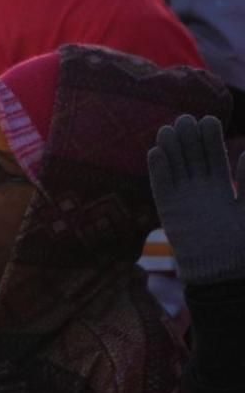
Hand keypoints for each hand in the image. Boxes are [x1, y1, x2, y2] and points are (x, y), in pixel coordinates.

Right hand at [148, 114, 244, 286]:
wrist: (222, 274)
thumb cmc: (241, 247)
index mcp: (221, 186)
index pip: (213, 155)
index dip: (210, 138)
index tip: (208, 120)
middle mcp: (200, 188)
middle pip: (192, 156)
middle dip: (189, 137)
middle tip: (186, 119)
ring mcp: (182, 197)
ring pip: (174, 166)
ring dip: (171, 147)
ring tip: (169, 129)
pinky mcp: (168, 208)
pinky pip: (160, 185)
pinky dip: (158, 169)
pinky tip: (156, 151)